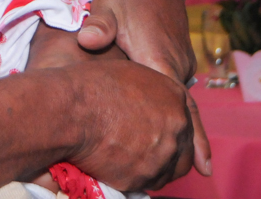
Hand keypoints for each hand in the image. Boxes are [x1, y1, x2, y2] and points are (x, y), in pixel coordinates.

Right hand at [65, 62, 196, 189]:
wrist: (72, 111)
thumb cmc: (91, 86)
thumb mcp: (129, 74)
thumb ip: (151, 93)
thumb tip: (150, 107)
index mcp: (175, 96)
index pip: (188, 123)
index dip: (178, 135)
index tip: (169, 142)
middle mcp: (176, 126)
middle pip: (185, 152)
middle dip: (173, 157)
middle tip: (152, 156)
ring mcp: (163, 153)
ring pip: (169, 172)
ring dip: (156, 170)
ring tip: (133, 163)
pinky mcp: (145, 176)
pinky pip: (148, 184)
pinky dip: (139, 180)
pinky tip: (123, 170)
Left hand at [75, 0, 211, 176]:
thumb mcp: (107, 4)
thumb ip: (99, 25)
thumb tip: (88, 40)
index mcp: (159, 59)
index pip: (180, 107)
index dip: (192, 137)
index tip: (202, 164)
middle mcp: (175, 61)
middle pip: (185, 108)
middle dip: (194, 139)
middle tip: (202, 170)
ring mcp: (179, 55)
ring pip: (181, 95)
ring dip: (184, 120)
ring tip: (183, 151)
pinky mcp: (175, 48)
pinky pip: (176, 82)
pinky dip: (176, 101)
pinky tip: (168, 112)